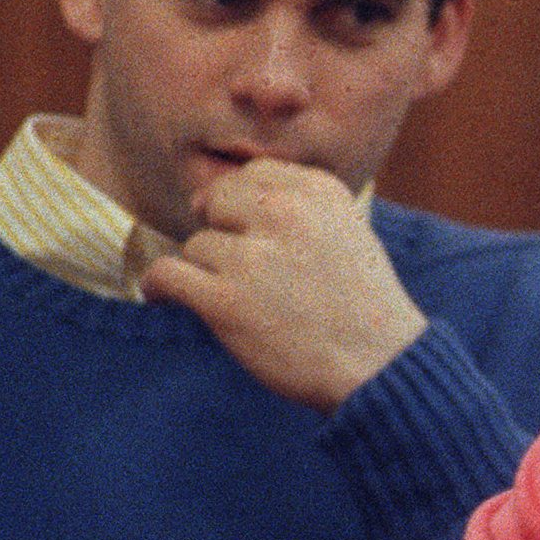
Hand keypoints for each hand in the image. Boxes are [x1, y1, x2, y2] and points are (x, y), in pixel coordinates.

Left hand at [140, 159, 426, 411]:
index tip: (252, 234)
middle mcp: (286, 214)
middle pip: (218, 201)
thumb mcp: (347, 233)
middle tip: (240, 268)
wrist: (380, 365)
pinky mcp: (226, 301)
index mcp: (319, 192)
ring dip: (209, 273)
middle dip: (223, 231)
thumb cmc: (363, 307)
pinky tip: (163, 297)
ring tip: (242, 303)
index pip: (255, 174)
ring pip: (197, 245)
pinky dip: (159, 286)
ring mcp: (254, 258)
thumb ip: (299, 207)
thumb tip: (219, 200)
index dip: (245, 206)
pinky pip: (166, 274)